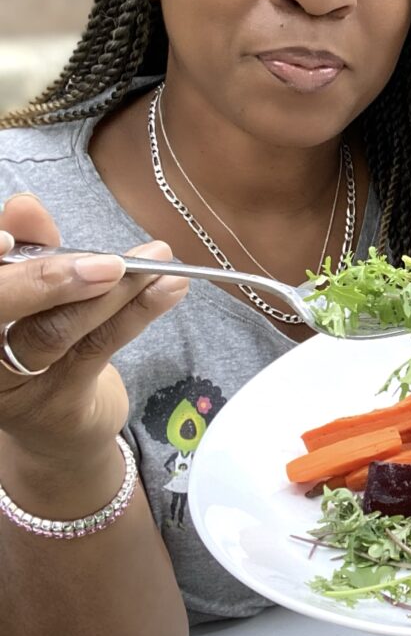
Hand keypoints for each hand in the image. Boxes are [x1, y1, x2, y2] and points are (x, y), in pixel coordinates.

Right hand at [0, 193, 189, 462]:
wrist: (61, 429)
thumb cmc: (42, 340)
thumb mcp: (35, 293)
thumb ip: (30, 249)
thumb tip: (25, 205)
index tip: (8, 236)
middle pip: (0, 308)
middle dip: (49, 278)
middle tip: (107, 261)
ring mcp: (15, 383)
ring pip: (57, 330)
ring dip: (114, 291)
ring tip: (157, 262)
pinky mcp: (59, 403)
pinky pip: (99, 348)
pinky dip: (138, 312)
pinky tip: (169, 288)